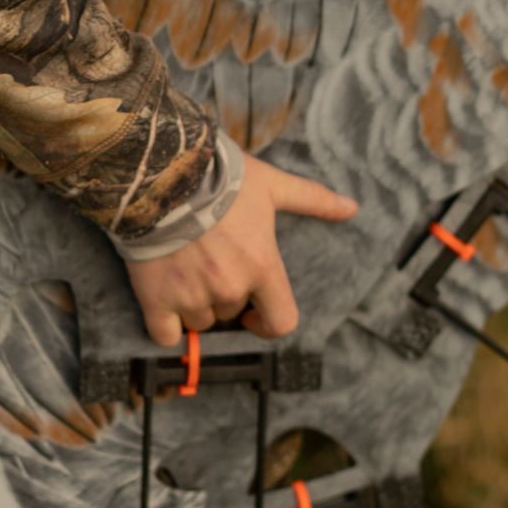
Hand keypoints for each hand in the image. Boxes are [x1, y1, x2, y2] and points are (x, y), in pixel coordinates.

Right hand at [127, 154, 356, 346]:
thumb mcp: (272, 185)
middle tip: (207, 258)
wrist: (162, 172)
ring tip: (182, 265)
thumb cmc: (220, 177)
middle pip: (230, 313)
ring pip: (198, 321)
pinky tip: (161, 291)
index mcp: (262, 267)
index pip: (282, 322)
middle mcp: (229, 288)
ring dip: (193, 303)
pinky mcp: (155, 300)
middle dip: (221, 294)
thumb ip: (313, 199)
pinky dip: (165, 322)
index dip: (268, 323)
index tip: (254, 312)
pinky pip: (165, 335)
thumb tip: (352, 208)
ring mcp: (191, 297)